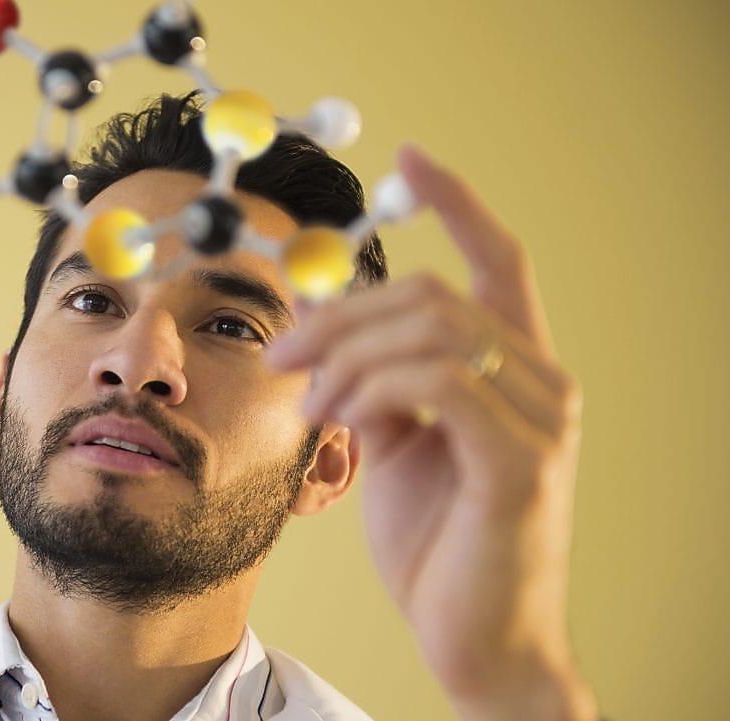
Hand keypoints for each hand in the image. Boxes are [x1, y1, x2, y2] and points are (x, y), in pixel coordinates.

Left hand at [268, 147, 595, 719]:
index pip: (496, 260)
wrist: (472, 638)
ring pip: (432, 327)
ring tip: (308, 402)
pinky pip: (438, 382)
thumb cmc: (436, 543)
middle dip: (341, 313)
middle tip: (282, 353)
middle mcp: (542, 380)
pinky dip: (372, 387)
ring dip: (346, 354)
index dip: (457, 202)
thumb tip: (323, 333)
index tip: (410, 159)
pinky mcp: (521, 459)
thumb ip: (373, 383)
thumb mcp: (393, 446)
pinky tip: (340, 418)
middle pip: (433, 292)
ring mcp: (541, 418)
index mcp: (513, 369)